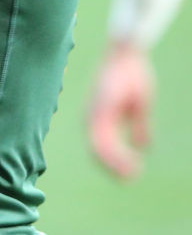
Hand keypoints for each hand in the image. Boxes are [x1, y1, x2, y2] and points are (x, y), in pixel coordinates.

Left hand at [88, 41, 154, 178]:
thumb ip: (139, 126)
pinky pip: (104, 139)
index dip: (113, 163)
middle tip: (128, 180)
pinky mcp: (101, 110)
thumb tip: (143, 146)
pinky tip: (131, 161)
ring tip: (131, 175)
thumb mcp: (139, 105)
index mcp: (98, 116)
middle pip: (96, 152)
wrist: (126, 54)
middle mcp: (92, 117)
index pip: (100, 147)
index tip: (130, 175)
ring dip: (115, 165)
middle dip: (112, 169)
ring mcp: (94, 113)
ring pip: (99, 150)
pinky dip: (116, 154)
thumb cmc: (133, 76)